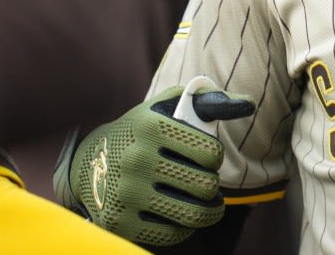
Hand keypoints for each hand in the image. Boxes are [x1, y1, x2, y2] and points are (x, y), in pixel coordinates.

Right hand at [54, 84, 254, 246]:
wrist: (87, 163)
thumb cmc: (142, 130)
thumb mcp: (168, 106)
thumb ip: (209, 101)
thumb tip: (248, 105)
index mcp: (151, 126)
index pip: (211, 151)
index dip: (215, 155)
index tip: (207, 155)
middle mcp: (136, 160)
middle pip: (205, 184)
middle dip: (211, 182)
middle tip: (203, 178)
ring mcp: (126, 194)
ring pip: (193, 213)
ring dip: (210, 210)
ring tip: (209, 201)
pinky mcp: (120, 223)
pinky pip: (172, 234)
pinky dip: (186, 227)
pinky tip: (184, 214)